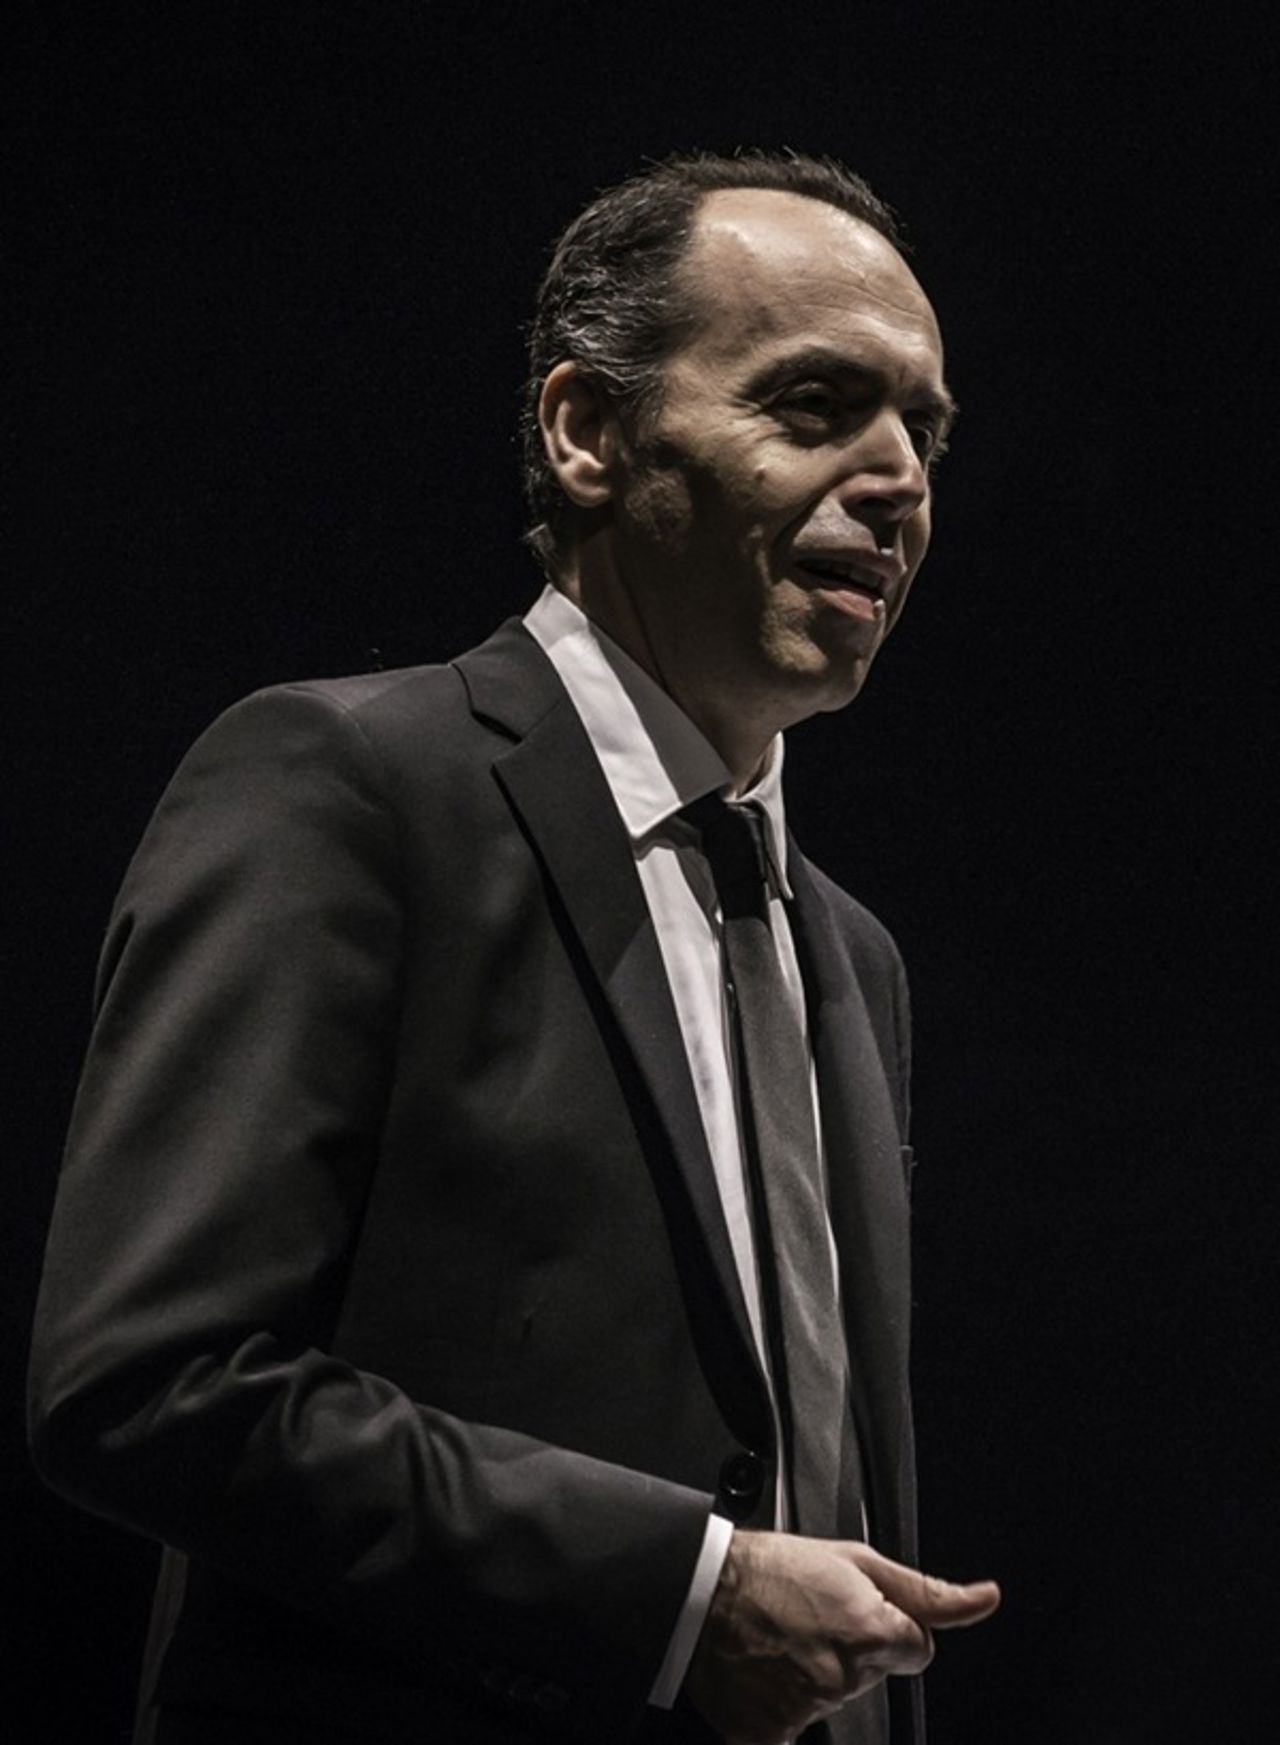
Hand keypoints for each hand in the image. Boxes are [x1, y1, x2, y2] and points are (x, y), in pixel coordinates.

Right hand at [684, 1530, 999, 1744]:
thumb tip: (984, 1600)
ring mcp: (806, 1711)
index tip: (856, 1612)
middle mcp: (844, 1678)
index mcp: (871, 1633)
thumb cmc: (771, 1568)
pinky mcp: (770, 1734)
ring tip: (783, 1640)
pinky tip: (765, 1680)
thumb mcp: (854, 1559)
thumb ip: (926, 1591)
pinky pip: (793, 1733)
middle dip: (853, 1649)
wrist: (698, 1589)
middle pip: (876, 1674)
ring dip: (817, 1675)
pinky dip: (782, 1710)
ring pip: (837, 1699)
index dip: (892, 1626)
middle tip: (811, 1619)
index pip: (918, 1649)